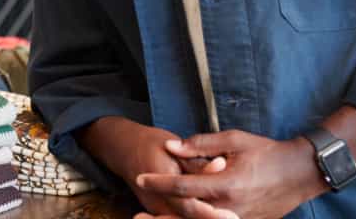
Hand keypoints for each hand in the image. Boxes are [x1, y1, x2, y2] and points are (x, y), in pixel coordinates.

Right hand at [78, 118, 229, 215]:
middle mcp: (157, 202)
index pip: (189, 204)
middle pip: (187, 217)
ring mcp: (156, 208)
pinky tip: (214, 214)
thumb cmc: (149, 144)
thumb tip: (221, 165)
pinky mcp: (159, 210)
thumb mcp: (172, 147)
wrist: (124, 150)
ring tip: (228, 217)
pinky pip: (179, 217)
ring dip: (204, 217)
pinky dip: (195, 216)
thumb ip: (196, 161)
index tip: (231, 215)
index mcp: (160, 182)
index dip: (210, 212)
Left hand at [134, 129, 326, 218]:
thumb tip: (171, 146)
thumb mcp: (235, 140)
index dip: (160, 183)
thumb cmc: (268, 153)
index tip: (142, 178)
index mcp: (227, 184)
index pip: (184, 187)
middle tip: (136, 217)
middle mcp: (230, 208)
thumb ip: (201, 144)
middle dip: (160, 217)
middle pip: (187, 215)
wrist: (301, 173)